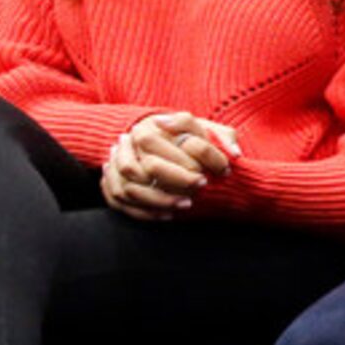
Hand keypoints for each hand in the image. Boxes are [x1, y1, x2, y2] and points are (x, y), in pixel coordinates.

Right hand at [100, 111, 236, 219]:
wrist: (158, 142)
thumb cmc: (188, 137)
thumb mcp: (207, 131)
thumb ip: (223, 137)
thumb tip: (234, 154)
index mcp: (148, 128)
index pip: (167, 145)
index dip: (194, 162)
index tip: (212, 174)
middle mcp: (128, 145)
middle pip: (150, 167)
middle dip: (178, 181)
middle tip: (200, 189)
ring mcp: (114, 165)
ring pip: (131, 188)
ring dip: (161, 200)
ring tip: (186, 205)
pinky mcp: (110, 184)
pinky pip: (121, 203)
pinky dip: (144, 212)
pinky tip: (167, 216)